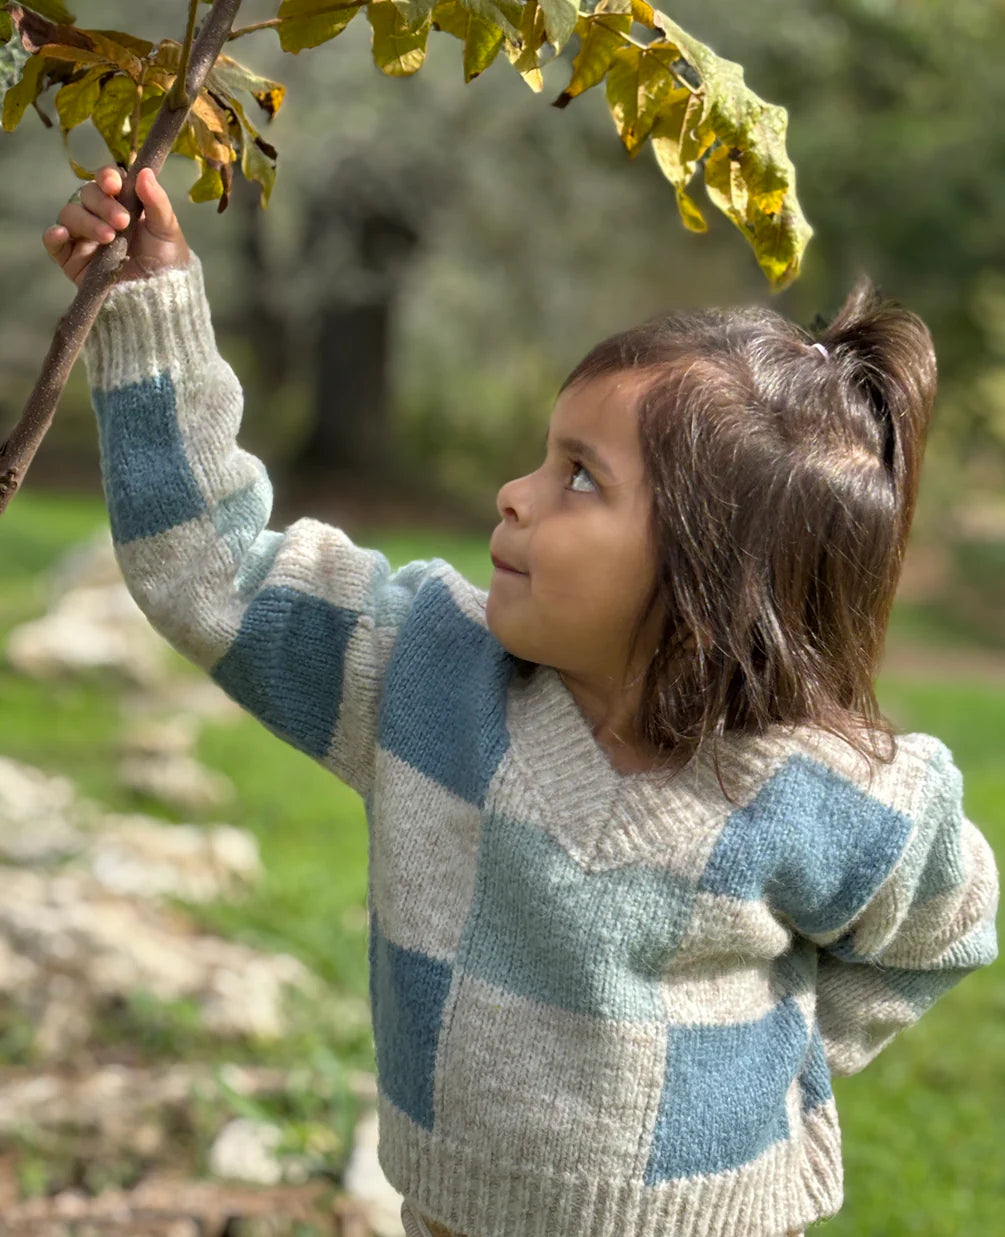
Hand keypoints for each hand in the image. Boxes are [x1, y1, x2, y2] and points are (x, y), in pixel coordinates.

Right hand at [43, 164, 190, 286]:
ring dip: (86, 222)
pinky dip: (53, 236)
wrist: (160, 296)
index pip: (106, 181)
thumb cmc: (165, 259)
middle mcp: (99, 216)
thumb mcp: (167, 229)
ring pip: (70, 215)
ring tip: (108, 238)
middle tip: (122, 222)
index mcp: (121, 203)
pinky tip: (62, 234)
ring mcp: (84, 237)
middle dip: (103, 205)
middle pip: (87, 195)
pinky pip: (54, 243)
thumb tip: (144, 171)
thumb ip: (156, 201)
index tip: (114, 184)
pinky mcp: (72, 259)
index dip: (106, 177)